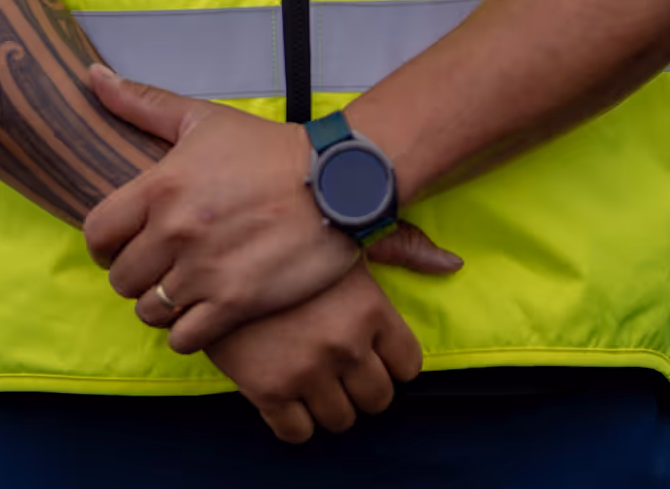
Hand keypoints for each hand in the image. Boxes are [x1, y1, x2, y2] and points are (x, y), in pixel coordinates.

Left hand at [83, 66, 460, 353]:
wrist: (336, 181)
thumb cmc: (267, 149)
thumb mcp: (203, 118)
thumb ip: (143, 102)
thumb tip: (92, 76)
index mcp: (161, 186)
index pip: (97, 234)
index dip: (105, 242)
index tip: (126, 241)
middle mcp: (175, 231)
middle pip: (121, 279)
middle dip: (137, 273)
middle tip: (162, 264)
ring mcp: (204, 270)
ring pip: (149, 311)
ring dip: (161, 303)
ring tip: (184, 287)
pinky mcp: (235, 303)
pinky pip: (182, 338)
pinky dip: (187, 330)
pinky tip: (204, 310)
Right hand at [208, 258, 422, 442]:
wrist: (216, 247)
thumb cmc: (288, 238)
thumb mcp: (346, 237)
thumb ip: (401, 247)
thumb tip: (453, 262)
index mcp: (371, 307)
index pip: (408, 365)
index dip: (391, 359)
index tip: (371, 349)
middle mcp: (345, 344)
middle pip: (377, 399)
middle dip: (362, 385)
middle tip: (339, 363)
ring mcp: (307, 371)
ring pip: (340, 420)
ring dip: (329, 402)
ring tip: (311, 373)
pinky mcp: (267, 390)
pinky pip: (297, 433)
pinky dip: (294, 419)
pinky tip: (286, 389)